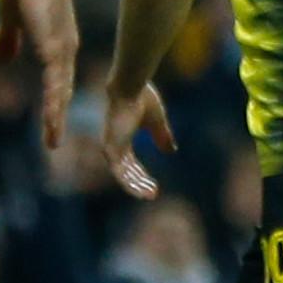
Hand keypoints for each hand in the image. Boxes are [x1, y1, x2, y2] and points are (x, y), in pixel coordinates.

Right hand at [0, 0, 78, 149]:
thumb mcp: (13, 17)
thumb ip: (10, 39)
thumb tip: (3, 60)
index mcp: (57, 42)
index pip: (57, 77)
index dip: (54, 98)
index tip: (51, 118)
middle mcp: (64, 49)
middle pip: (61, 90)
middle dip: (56, 116)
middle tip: (52, 140)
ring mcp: (61, 50)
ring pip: (59, 92)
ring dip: (54, 118)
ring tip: (51, 141)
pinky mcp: (54, 48)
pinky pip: (55, 84)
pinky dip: (53, 105)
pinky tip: (51, 121)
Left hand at [98, 81, 170, 199]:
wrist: (131, 87)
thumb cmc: (143, 99)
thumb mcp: (157, 122)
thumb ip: (162, 136)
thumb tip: (171, 151)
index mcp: (123, 138)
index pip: (131, 163)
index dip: (142, 175)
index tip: (155, 186)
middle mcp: (115, 145)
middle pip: (127, 172)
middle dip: (140, 183)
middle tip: (154, 193)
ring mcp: (111, 147)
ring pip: (123, 175)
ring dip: (136, 186)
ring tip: (151, 195)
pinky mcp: (111, 149)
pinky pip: (119, 173)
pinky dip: (129, 183)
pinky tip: (141, 190)